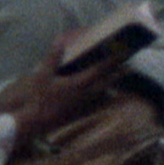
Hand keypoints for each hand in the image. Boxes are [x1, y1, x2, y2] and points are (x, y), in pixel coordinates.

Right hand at [1, 37, 119, 140]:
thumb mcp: (42, 75)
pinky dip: (102, 100)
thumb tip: (59, 41)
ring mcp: (82, 105)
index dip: (114, 61)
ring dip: (111, 86)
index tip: (125, 54)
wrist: (33, 123)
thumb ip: (52, 58)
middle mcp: (84, 94)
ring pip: (102, 94)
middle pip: (106, 82)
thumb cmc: (38, 98)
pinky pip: (94, 106)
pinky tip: (104, 99)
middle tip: (130, 67)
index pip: (100, 69)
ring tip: (119, 80)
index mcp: (78, 83)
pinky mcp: (78, 114)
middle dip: (119, 74)